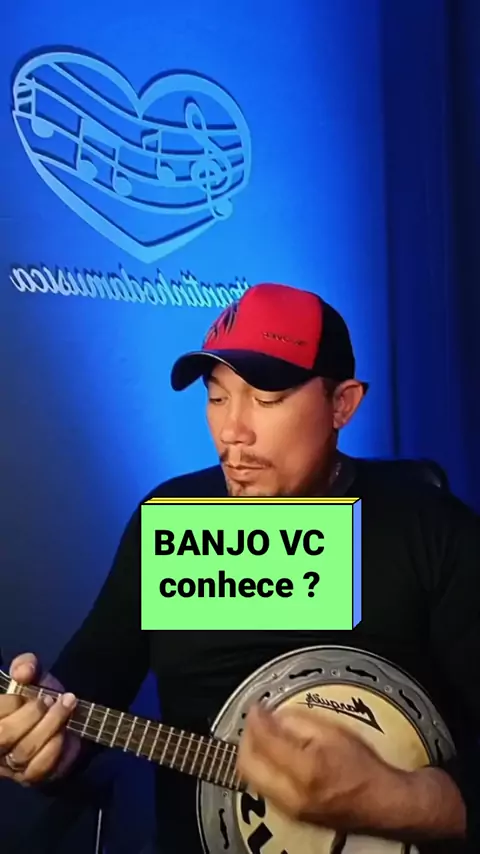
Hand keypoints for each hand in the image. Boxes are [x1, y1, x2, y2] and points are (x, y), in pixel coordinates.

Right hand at [0, 653, 80, 785]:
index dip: (12, 702)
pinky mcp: (29, 778)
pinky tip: (65, 731)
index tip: (31, 693)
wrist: (65, 718)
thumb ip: (25, 665)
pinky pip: (41, 767)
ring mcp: (9, 766)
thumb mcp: (33, 674)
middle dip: (32, 713)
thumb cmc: (40, 695)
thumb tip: (23, 672)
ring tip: (65, 707)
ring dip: (50, 725)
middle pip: (4, 735)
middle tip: (50, 700)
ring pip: (24, 751)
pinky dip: (56, 746)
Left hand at [236, 703, 406, 833]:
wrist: (382, 803)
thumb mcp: (334, 731)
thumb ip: (300, 721)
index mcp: (306, 769)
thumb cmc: (363, 764)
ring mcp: (290, 809)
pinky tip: (271, 755)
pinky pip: (264, 788)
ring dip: (251, 754)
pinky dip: (261, 768)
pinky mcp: (292, 815)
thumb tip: (273, 716)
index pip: (265, 741)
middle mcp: (292, 794)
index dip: (256, 719)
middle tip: (254, 720)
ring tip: (261, 735)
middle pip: (248, 765)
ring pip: (252, 779)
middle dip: (246, 738)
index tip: (257, 705)